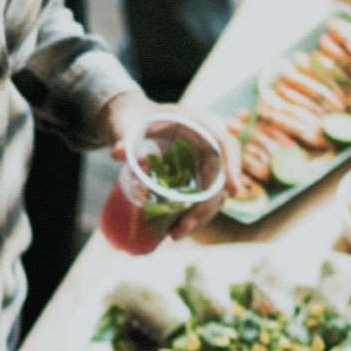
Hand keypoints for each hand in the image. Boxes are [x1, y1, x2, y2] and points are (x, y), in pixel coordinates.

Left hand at [98, 92, 243, 239]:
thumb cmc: (134, 115)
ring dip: (199, 217)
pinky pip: (199, 199)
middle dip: (206, 206)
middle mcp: (207, 146)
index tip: (233, 189)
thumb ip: (124, 133)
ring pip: (211, 195)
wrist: (130, 121)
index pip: (227, 144)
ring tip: (175, 234)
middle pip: (220, 179)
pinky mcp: (192, 179)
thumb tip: (117, 152)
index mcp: (199, 125)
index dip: (233, 166)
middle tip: (184, 227)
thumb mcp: (128, 120)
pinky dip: (190, 215)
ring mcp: (201, 164)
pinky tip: (173, 229)